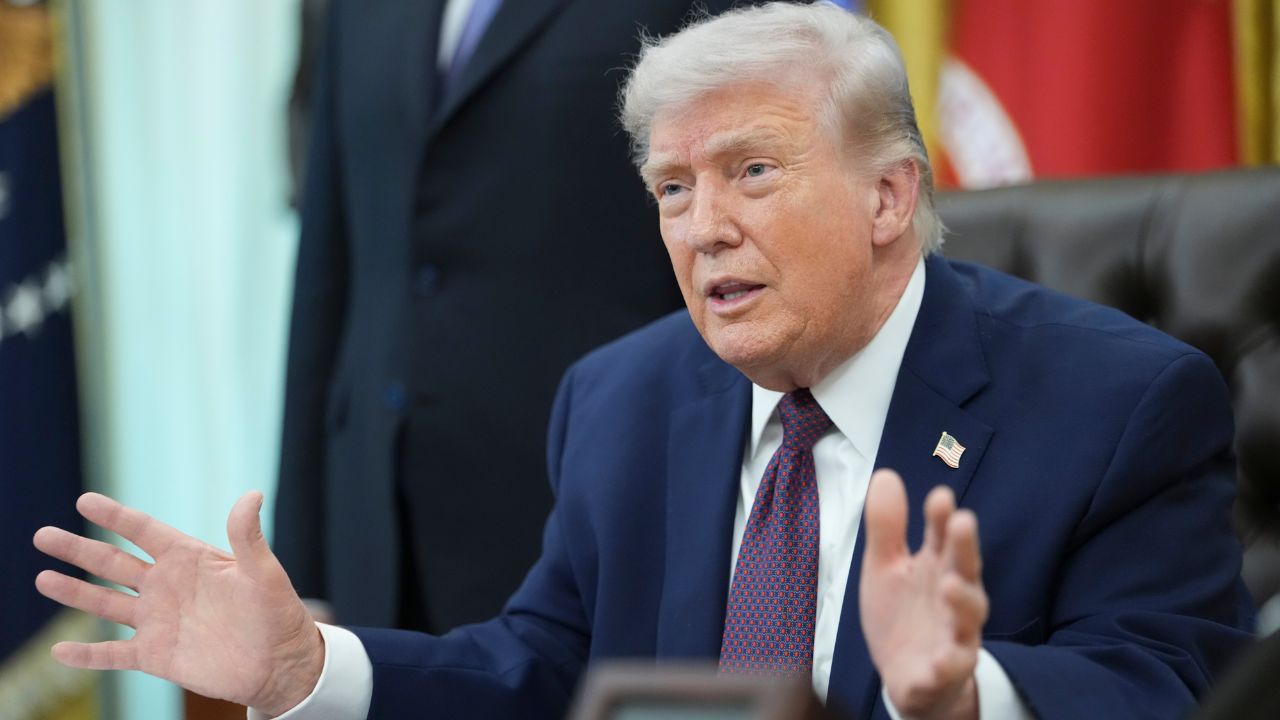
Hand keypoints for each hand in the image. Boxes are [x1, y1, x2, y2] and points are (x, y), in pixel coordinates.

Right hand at [33, 491, 324, 715]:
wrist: (279, 663)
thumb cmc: (277, 612)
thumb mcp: (262, 572)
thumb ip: (247, 537)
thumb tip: (252, 494)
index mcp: (189, 559)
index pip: (144, 531)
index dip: (115, 516)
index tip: (84, 500)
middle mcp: (167, 586)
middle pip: (113, 563)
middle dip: (78, 549)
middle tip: (42, 535)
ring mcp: (158, 621)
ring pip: (106, 603)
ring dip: (74, 592)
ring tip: (42, 578)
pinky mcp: (156, 656)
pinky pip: (113, 654)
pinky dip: (86, 654)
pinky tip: (60, 651)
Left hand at [860, 470, 986, 719]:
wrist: (907, 677)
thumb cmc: (902, 616)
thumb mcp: (885, 567)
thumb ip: (887, 526)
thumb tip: (885, 475)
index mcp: (937, 567)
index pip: (943, 536)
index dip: (942, 517)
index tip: (940, 497)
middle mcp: (953, 596)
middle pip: (964, 568)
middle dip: (965, 547)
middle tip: (962, 522)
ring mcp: (953, 634)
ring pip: (968, 617)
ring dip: (963, 601)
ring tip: (950, 585)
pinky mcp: (945, 670)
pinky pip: (951, 666)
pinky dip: (948, 662)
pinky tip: (940, 657)